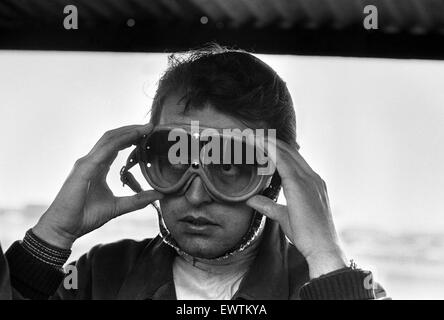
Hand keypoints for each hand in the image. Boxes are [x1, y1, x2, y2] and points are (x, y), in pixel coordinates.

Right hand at [32, 124, 163, 248]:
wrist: (64, 228)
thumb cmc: (85, 217)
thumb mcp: (118, 207)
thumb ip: (137, 200)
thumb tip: (159, 195)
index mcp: (98, 167)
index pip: (116, 145)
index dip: (131, 137)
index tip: (149, 134)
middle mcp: (91, 161)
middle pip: (113, 137)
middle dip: (132, 130)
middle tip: (151, 126)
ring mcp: (86, 163)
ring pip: (109, 139)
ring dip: (128, 131)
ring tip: (145, 128)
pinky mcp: (84, 168)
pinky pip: (105, 150)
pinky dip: (120, 141)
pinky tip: (134, 137)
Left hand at [246, 139, 346, 278]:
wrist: (323, 248)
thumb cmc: (307, 236)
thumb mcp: (283, 216)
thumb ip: (269, 206)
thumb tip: (251, 200)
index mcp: (312, 183)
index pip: (292, 159)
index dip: (276, 148)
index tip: (261, 142)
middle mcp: (312, 177)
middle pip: (289, 151)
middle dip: (270, 140)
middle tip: (252, 135)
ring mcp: (309, 180)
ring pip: (285, 152)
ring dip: (267, 141)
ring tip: (251, 136)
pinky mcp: (300, 186)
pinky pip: (283, 161)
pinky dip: (270, 151)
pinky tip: (258, 144)